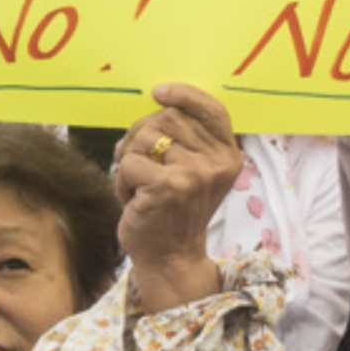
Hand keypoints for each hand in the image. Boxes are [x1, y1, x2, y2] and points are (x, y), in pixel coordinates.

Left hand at [114, 83, 241, 311]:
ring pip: (144, 137)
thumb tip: (158, 100)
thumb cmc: (173, 210)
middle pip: (167, 117)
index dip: (184, 94)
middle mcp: (217, 163)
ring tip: (141, 186)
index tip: (158, 93)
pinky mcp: (168, 185)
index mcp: (227, 156)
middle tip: (141, 163)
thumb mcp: (194, 172)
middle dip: (142, 135)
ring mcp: (195, 174)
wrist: (171, 257)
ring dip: (131, 160)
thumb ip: (187, 139)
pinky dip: (122, 181)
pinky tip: (134, 199)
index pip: (212, 109)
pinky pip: (129, 162)